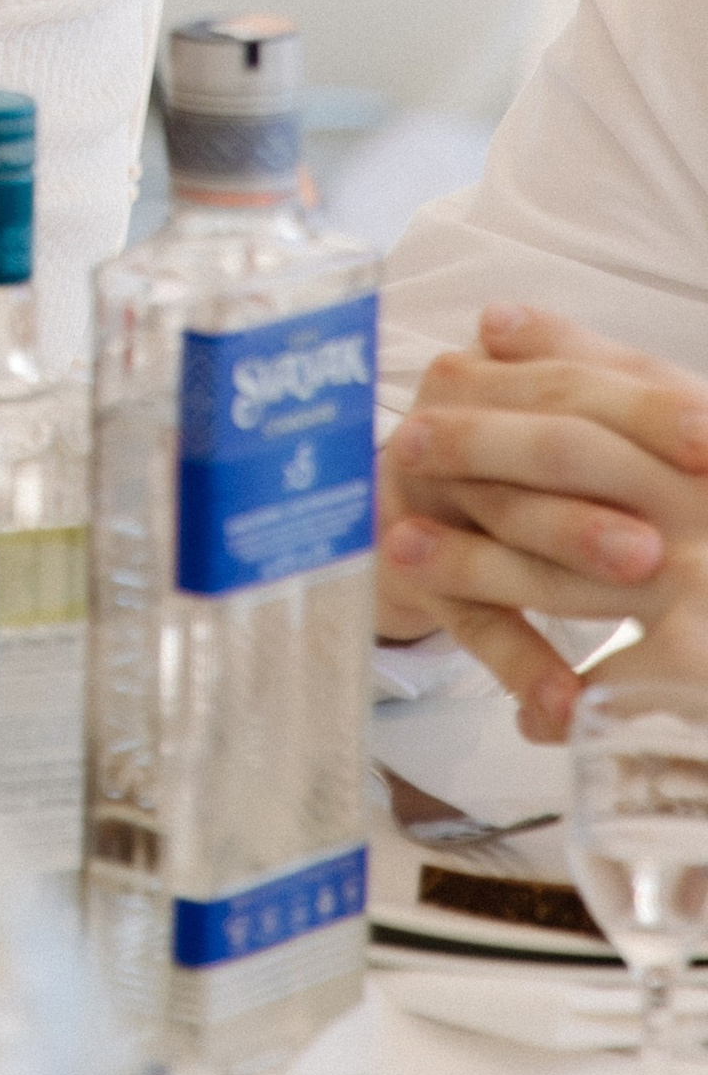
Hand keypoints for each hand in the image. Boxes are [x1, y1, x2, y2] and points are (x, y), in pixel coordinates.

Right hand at [376, 305, 707, 735]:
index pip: (577, 381)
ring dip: (568, 548)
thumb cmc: (504, 461)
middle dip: (607, 486)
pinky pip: (471, 619)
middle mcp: (450, 419)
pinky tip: (559, 704)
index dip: (644, 408)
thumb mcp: (546, 412)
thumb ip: (614, 391)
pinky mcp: (416, 579)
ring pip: (507, 520)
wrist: (398, 512)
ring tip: (634, 585)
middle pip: (542, 447)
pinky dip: (518, 661)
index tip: (706, 439)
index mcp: (493, 371)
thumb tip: (701, 411)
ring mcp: (427, 500)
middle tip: (662, 532)